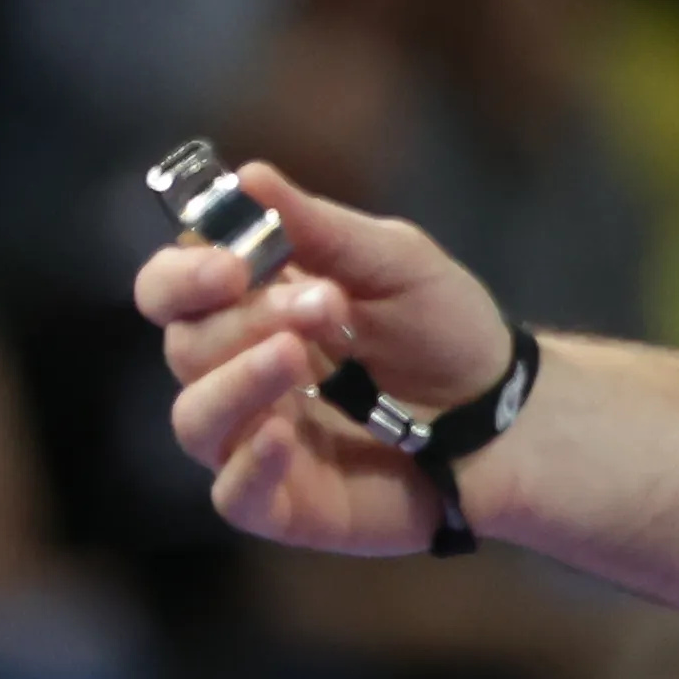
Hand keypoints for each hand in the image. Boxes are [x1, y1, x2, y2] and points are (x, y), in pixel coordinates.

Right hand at [135, 158, 514, 558]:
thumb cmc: (445, 330)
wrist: (509, 414)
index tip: (232, 266)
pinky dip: (251, 463)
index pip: (170, 288)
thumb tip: (247, 176)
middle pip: (185, 347)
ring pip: (195, 418)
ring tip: (298, 356)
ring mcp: (253, 439)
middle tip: (322, 306)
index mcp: (246, 306)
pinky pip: (233, 492)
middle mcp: (234, 371)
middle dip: (244, 320)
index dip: (184, 275)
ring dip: (238, 381)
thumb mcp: (397, 263)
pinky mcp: (284, 502)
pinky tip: (285, 434)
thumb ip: (322, 229)